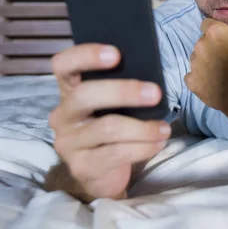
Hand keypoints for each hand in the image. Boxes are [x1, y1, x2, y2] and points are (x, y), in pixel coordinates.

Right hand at [48, 44, 170, 200]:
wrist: (104, 174)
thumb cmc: (113, 126)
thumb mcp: (113, 105)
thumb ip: (120, 86)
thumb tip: (151, 75)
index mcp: (69, 90)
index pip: (64, 65)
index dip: (86, 55)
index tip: (115, 54)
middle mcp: (63, 114)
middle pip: (85, 95)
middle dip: (124, 91)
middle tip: (155, 93)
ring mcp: (69, 141)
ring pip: (107, 128)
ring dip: (142, 127)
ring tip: (164, 128)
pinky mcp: (81, 166)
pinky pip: (116, 153)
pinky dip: (143, 147)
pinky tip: (158, 142)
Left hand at [184, 0, 227, 111]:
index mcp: (214, 31)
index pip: (207, 24)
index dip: (217, 31)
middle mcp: (200, 45)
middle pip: (203, 41)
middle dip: (212, 47)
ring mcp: (195, 64)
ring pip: (197, 58)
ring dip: (205, 62)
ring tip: (223, 70)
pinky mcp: (193, 83)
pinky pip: (191, 77)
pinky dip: (200, 79)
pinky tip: (213, 82)